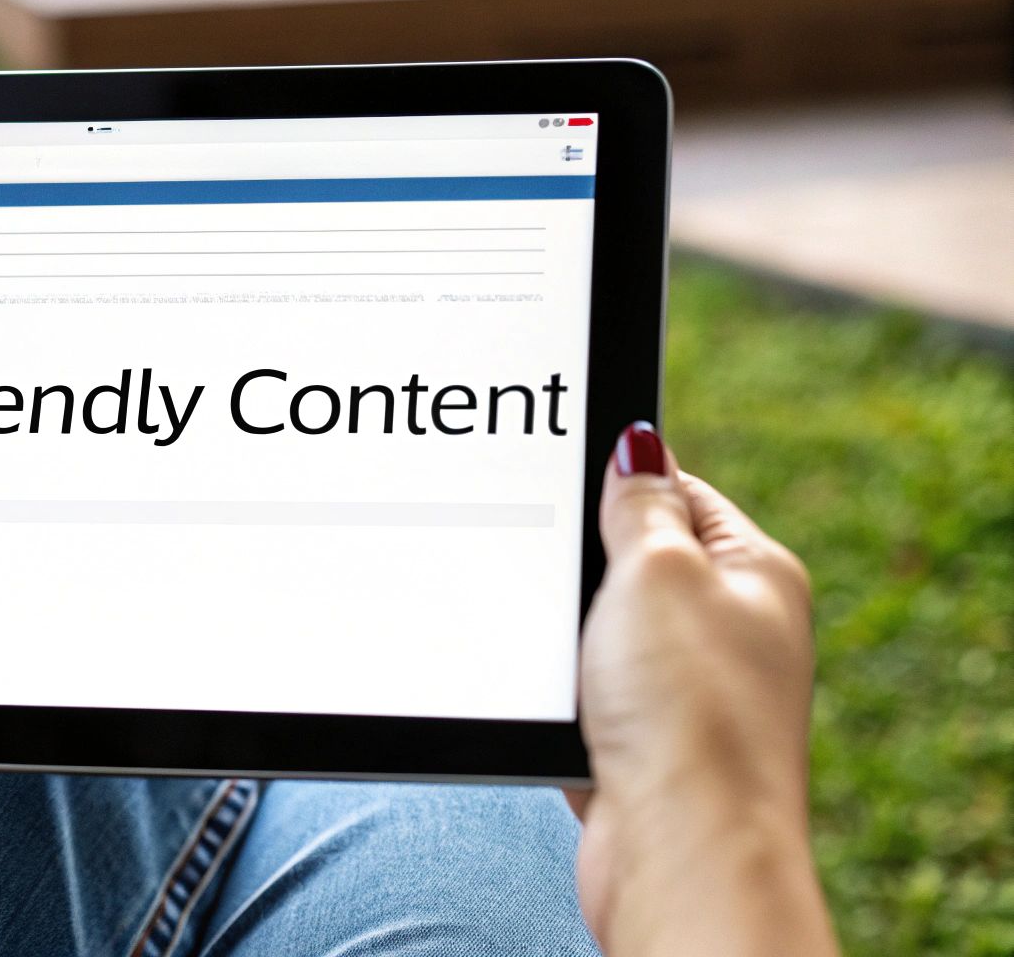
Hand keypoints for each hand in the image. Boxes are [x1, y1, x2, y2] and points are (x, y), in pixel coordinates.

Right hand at [569, 422, 837, 955]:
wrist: (684, 852)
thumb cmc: (688, 710)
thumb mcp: (658, 570)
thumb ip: (641, 503)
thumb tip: (638, 445)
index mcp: (756, 576)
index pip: (679, 495)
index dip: (617, 481)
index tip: (556, 472)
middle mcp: (730, 635)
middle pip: (633, 568)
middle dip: (578, 570)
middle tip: (540, 565)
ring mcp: (687, 697)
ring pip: (597, 639)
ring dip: (563, 643)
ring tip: (552, 650)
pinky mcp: (643, 752)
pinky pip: (580, 702)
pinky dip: (556, 701)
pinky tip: (547, 705)